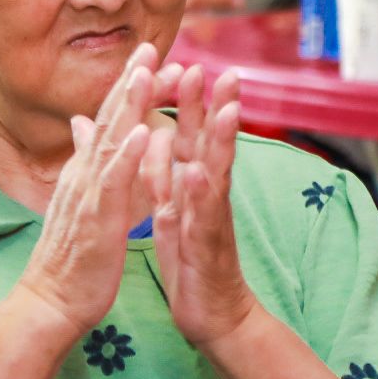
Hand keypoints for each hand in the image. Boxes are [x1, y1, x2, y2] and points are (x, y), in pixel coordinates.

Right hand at [12, 43, 176, 336]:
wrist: (52, 301)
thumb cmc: (72, 255)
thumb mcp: (80, 198)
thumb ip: (85, 158)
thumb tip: (82, 122)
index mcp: (87, 170)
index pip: (111, 119)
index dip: (129, 86)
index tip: (150, 55)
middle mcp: (85, 173)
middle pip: (111, 119)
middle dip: (132, 81)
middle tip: (151, 45)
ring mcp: (88, 193)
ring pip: (112, 141)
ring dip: (130, 105)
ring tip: (148, 72)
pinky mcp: (97, 217)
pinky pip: (114, 181)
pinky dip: (128, 154)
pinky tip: (144, 132)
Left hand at [142, 64, 257, 346]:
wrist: (212, 315)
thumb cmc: (190, 261)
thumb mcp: (166, 211)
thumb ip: (158, 173)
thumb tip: (149, 135)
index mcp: (190, 186)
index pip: (189, 137)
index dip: (187, 103)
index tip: (186, 63)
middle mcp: (206, 196)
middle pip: (210, 145)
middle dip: (215, 109)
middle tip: (225, 71)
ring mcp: (212, 220)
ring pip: (218, 173)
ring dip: (223, 142)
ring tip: (227, 110)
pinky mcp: (208, 246)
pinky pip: (205, 217)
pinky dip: (201, 194)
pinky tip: (199, 173)